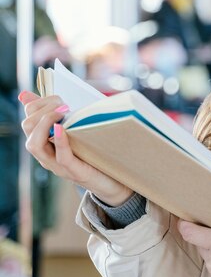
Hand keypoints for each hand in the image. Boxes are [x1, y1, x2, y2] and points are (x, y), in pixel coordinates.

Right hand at [19, 91, 133, 205]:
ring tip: (62, 112)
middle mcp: (47, 154)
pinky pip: (61, 157)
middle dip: (42, 109)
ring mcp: (58, 165)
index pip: (28, 119)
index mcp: (47, 143)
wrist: (116, 182)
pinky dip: (59, 140)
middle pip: (28, 128)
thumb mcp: (80, 132)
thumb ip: (67, 116)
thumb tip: (49, 95)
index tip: (57, 98)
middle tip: (63, 104)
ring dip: (46, 122)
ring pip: (35, 144)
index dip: (37, 103)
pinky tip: (61, 127)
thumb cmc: (96, 153)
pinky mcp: (75, 172)